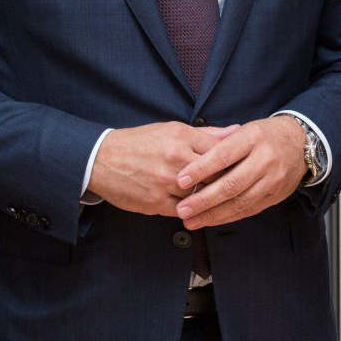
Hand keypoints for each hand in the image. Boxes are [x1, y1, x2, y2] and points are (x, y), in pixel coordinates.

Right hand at [88, 122, 236, 215]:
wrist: (100, 160)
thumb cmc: (138, 143)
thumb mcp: (171, 130)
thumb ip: (207, 134)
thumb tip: (236, 131)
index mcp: (181, 136)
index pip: (220, 151)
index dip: (233, 163)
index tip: (240, 169)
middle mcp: (174, 158)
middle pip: (215, 175)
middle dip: (224, 182)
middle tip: (233, 187)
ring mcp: (165, 181)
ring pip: (201, 195)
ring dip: (207, 198)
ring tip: (212, 198)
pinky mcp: (155, 202)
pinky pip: (184, 211)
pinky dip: (190, 210)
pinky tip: (193, 207)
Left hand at [173, 115, 307, 229]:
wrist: (300, 143)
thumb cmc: (264, 135)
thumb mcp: (244, 130)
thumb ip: (219, 142)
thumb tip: (189, 156)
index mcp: (252, 137)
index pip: (222, 155)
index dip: (200, 169)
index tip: (180, 180)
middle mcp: (265, 159)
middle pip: (231, 184)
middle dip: (203, 200)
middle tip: (182, 209)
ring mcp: (272, 179)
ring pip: (239, 201)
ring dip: (212, 214)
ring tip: (190, 220)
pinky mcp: (275, 196)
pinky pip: (248, 210)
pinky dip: (227, 217)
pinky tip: (210, 220)